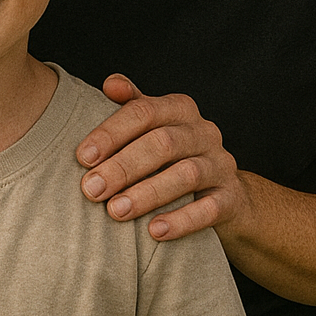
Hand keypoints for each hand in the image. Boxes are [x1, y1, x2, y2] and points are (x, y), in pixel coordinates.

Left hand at [75, 75, 242, 239]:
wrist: (225, 194)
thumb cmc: (175, 156)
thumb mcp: (154, 127)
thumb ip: (133, 105)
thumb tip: (111, 83)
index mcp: (180, 108)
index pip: (144, 111)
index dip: (111, 133)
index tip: (83, 157)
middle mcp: (203, 131)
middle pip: (162, 143)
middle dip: (123, 166)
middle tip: (91, 189)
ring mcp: (221, 164)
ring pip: (186, 174)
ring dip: (147, 194)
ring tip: (115, 211)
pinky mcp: (232, 198)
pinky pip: (210, 208)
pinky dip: (181, 220)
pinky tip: (153, 232)